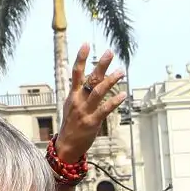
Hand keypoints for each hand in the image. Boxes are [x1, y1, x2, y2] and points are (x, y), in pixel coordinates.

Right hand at [56, 44, 127, 163]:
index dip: (80, 58)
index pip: (76, 73)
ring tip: (121, 71)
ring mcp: (85, 111)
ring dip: (110, 80)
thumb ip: (78, 94)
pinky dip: (114, 101)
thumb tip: (84, 82)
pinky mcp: (93, 122)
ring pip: (98, 91)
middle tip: (110, 52)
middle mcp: (78, 100)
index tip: (86, 44)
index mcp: (73, 95)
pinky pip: (105, 109)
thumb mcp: (71, 106)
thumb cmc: (71, 126)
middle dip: (100, 65)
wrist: (66, 146)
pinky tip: (123, 95)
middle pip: (90, 78)